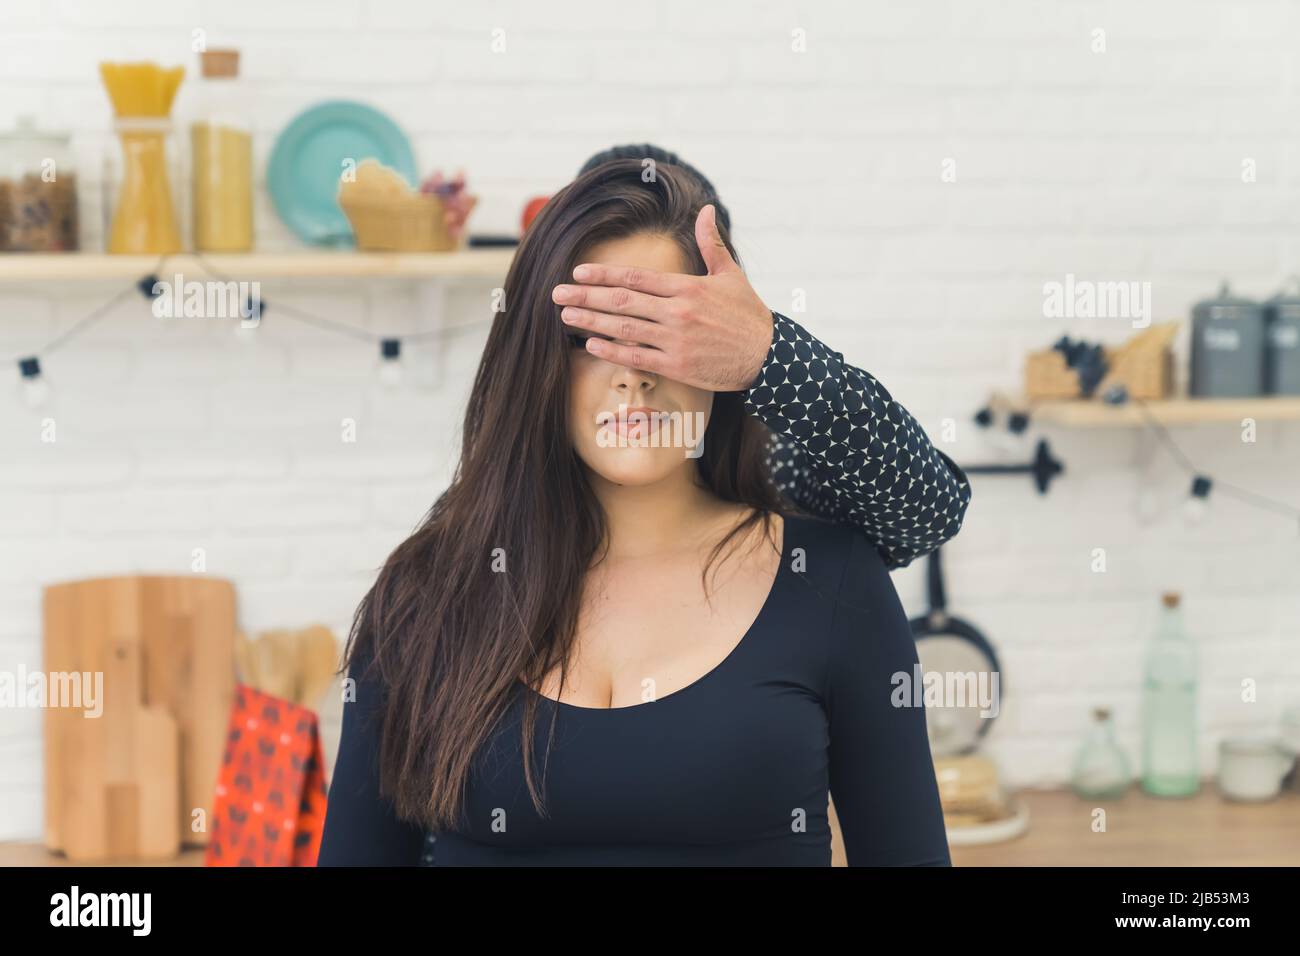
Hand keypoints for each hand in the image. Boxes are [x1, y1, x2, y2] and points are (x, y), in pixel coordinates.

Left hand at [551, 204, 773, 391]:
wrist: (769, 357)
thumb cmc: (748, 315)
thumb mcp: (731, 274)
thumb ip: (711, 243)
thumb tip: (706, 209)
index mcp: (686, 288)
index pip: (635, 278)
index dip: (603, 275)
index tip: (578, 273)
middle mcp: (677, 312)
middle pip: (621, 301)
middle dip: (585, 297)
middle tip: (555, 294)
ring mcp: (675, 340)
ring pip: (623, 328)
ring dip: (590, 321)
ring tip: (565, 316)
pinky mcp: (677, 366)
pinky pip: (636, 357)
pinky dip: (611, 350)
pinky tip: (590, 344)